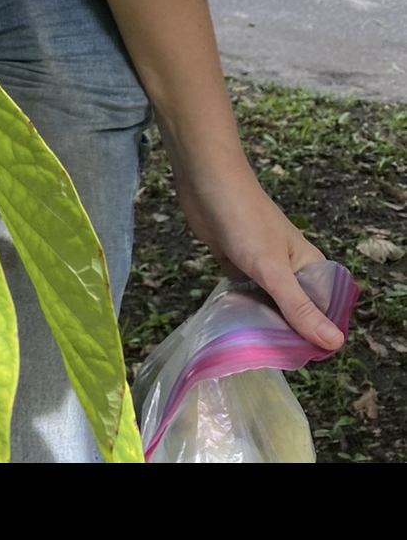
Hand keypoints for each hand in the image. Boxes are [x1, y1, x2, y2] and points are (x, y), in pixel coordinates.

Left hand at [172, 157, 344, 352]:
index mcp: (309, 265)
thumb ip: (299, 308)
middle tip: (271, 358)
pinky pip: (246, 296)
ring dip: (263, 323)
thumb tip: (335, 344)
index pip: (325, 311)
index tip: (299, 359)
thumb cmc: (244, 219)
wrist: (204, 180)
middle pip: (296, 311)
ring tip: (253, 351)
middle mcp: (290, 268)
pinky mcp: (238, 264)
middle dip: (287, 333)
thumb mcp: (273, 269)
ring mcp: (262, 266)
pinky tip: (235, 329)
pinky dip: (243, 310)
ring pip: (269, 305)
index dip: (316, 335)